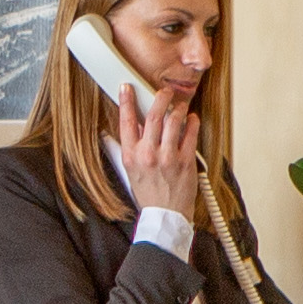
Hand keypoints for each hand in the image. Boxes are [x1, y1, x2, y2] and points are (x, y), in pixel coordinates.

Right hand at [109, 74, 203, 210]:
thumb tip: (110, 134)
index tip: (127, 88)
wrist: (165, 215)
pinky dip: (192, 121)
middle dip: (160, 97)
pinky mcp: (186, 161)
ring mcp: (168, 157)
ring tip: (178, 107)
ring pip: (174, 121)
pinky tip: (190, 119)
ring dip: (177, 108)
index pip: (126, 122)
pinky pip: (191, 133)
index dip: (126, 101)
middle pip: (154, 116)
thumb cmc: (148, 194)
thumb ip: (122, 150)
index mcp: (131, 156)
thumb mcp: (128, 172)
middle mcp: (148, 154)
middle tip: (164, 91)